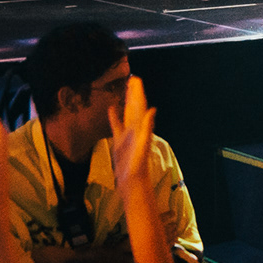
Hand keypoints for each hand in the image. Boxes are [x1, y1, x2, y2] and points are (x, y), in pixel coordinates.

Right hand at [107, 76, 154, 195]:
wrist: (133, 183)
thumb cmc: (138, 167)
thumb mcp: (143, 146)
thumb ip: (148, 128)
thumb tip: (152, 109)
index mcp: (140, 128)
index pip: (139, 106)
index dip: (138, 93)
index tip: (136, 79)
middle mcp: (135, 129)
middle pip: (134, 107)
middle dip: (133, 93)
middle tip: (131, 78)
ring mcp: (127, 135)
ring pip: (126, 114)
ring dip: (126, 101)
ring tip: (124, 89)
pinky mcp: (119, 143)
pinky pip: (116, 126)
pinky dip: (114, 117)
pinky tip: (111, 109)